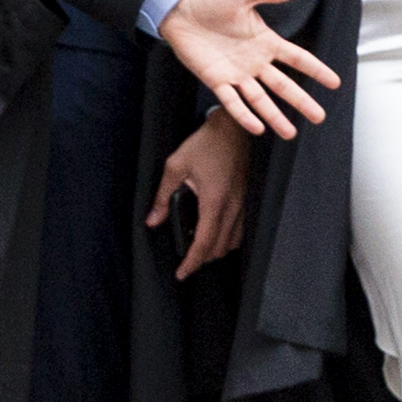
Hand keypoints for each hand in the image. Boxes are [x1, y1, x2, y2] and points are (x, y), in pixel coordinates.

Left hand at [149, 116, 254, 277]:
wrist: (234, 127)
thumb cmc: (207, 143)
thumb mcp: (176, 165)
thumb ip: (163, 195)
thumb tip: (152, 220)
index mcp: (214, 202)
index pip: (204, 243)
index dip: (192, 262)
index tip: (181, 273)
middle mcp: (233, 207)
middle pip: (220, 247)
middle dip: (203, 259)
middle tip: (186, 262)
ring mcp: (244, 203)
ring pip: (233, 241)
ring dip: (217, 249)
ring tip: (200, 248)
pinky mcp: (248, 197)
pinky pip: (241, 228)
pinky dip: (228, 238)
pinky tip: (217, 231)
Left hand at [156, 0, 334, 136]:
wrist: (179, 9)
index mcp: (265, 42)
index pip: (297, 58)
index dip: (316, 70)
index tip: (335, 83)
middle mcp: (254, 62)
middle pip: (283, 86)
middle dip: (301, 102)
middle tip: (319, 118)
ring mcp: (236, 74)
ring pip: (260, 100)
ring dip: (275, 117)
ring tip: (290, 133)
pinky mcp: (215, 81)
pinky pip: (232, 101)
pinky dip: (244, 115)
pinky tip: (257, 128)